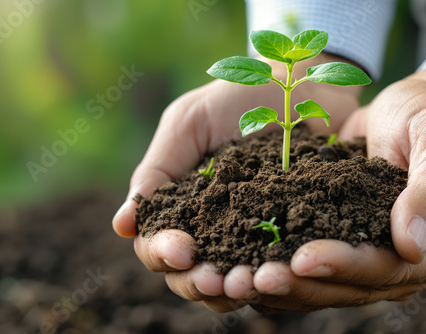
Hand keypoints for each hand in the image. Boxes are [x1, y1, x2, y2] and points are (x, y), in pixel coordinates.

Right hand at [112, 54, 362, 311]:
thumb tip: (121, 225)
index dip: (162, 253)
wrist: (304, 86)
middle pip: (190, 275)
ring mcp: (253, 236)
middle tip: (214, 279)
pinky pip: (278, 271)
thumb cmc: (241, 96)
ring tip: (246, 284)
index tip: (181, 248)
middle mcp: (213, 228)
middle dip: (197, 282)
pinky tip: (278, 276)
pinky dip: (273, 280)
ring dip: (232, 291)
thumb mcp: (190, 123)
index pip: (158, 245)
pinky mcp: (292, 237)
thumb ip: (157, 171)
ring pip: (230, 283)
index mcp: (182, 204)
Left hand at [240, 70, 425, 311]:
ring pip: (320, 283)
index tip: (304, 258)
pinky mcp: (332, 240)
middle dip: (301, 283)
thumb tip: (413, 245)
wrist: (401, 111)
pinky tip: (240, 263)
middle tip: (257, 277)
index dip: (345, 266)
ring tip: (239, 279)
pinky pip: (304, 262)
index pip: (387, 267)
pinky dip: (273, 264)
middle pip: (347, 286)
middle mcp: (395, 261)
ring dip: (281, 283)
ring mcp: (361, 254)